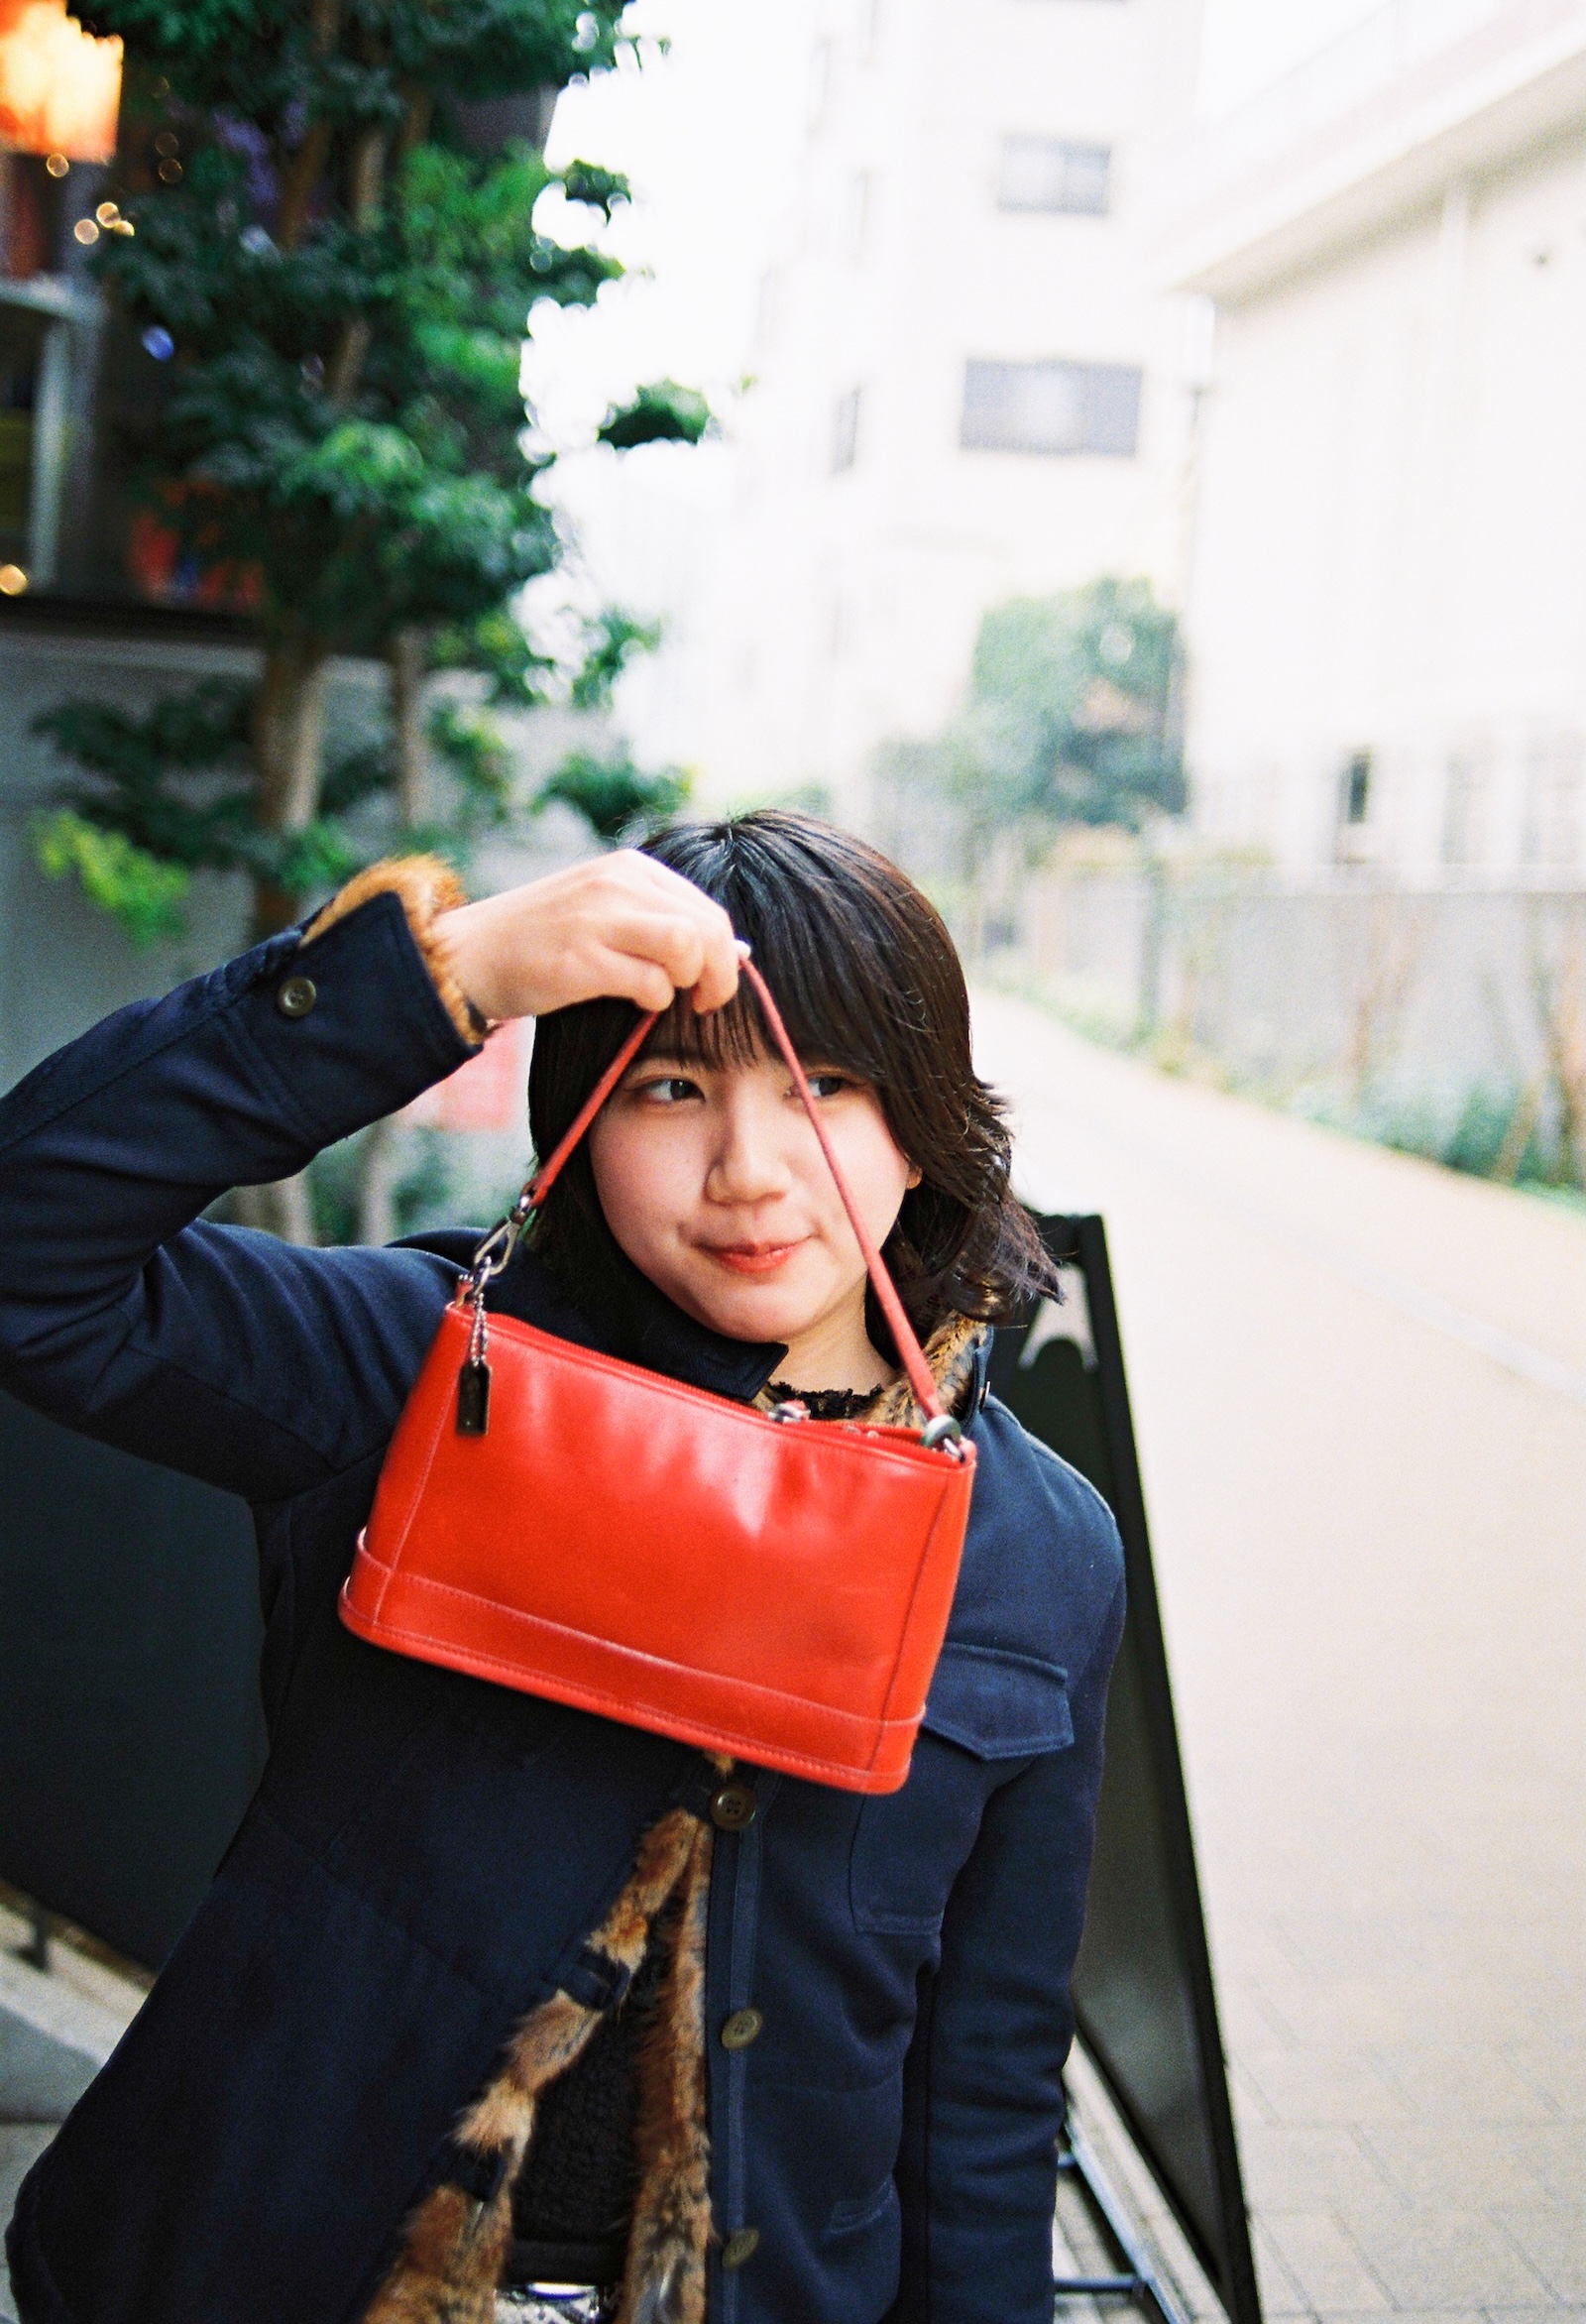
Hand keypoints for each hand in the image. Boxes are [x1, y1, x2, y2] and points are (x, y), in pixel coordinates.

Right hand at [431, 851, 740, 1022]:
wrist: (470, 954)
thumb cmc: (543, 940)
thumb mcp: (604, 911)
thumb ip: (659, 922)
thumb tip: (735, 950)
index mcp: (630, 869)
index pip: (708, 909)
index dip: (724, 953)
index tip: (711, 984)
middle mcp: (617, 884)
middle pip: (708, 928)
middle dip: (720, 974)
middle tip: (706, 1003)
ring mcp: (597, 918)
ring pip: (687, 946)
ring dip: (690, 982)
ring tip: (670, 998)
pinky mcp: (578, 959)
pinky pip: (650, 982)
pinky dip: (654, 1000)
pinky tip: (634, 1002)